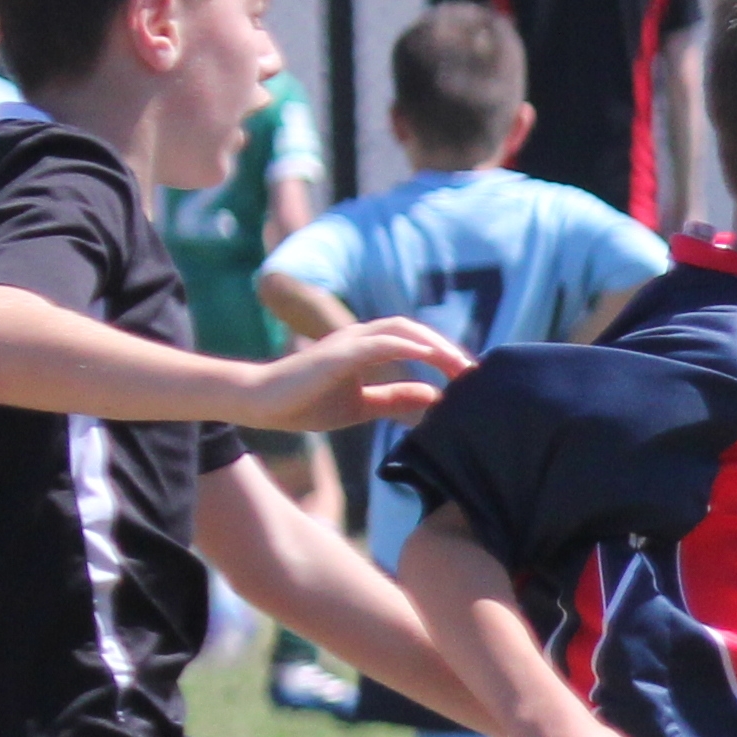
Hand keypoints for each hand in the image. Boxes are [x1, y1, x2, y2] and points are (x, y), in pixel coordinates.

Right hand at [252, 316, 471, 433]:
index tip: (468, 376)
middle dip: (446, 348)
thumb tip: (432, 399)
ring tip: (460, 364)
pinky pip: (379, 343)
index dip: (442, 354)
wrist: (263, 404)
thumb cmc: (306, 402)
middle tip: (472, 372)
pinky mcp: (338, 353)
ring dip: (434, 345)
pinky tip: (428, 355)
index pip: (413, 342)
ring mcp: (348, 343)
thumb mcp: (363, 405)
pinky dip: (407, 346)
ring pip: (401, 331)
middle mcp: (359, 339)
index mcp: (366, 349)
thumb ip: (395, 399)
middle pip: (413, 331)